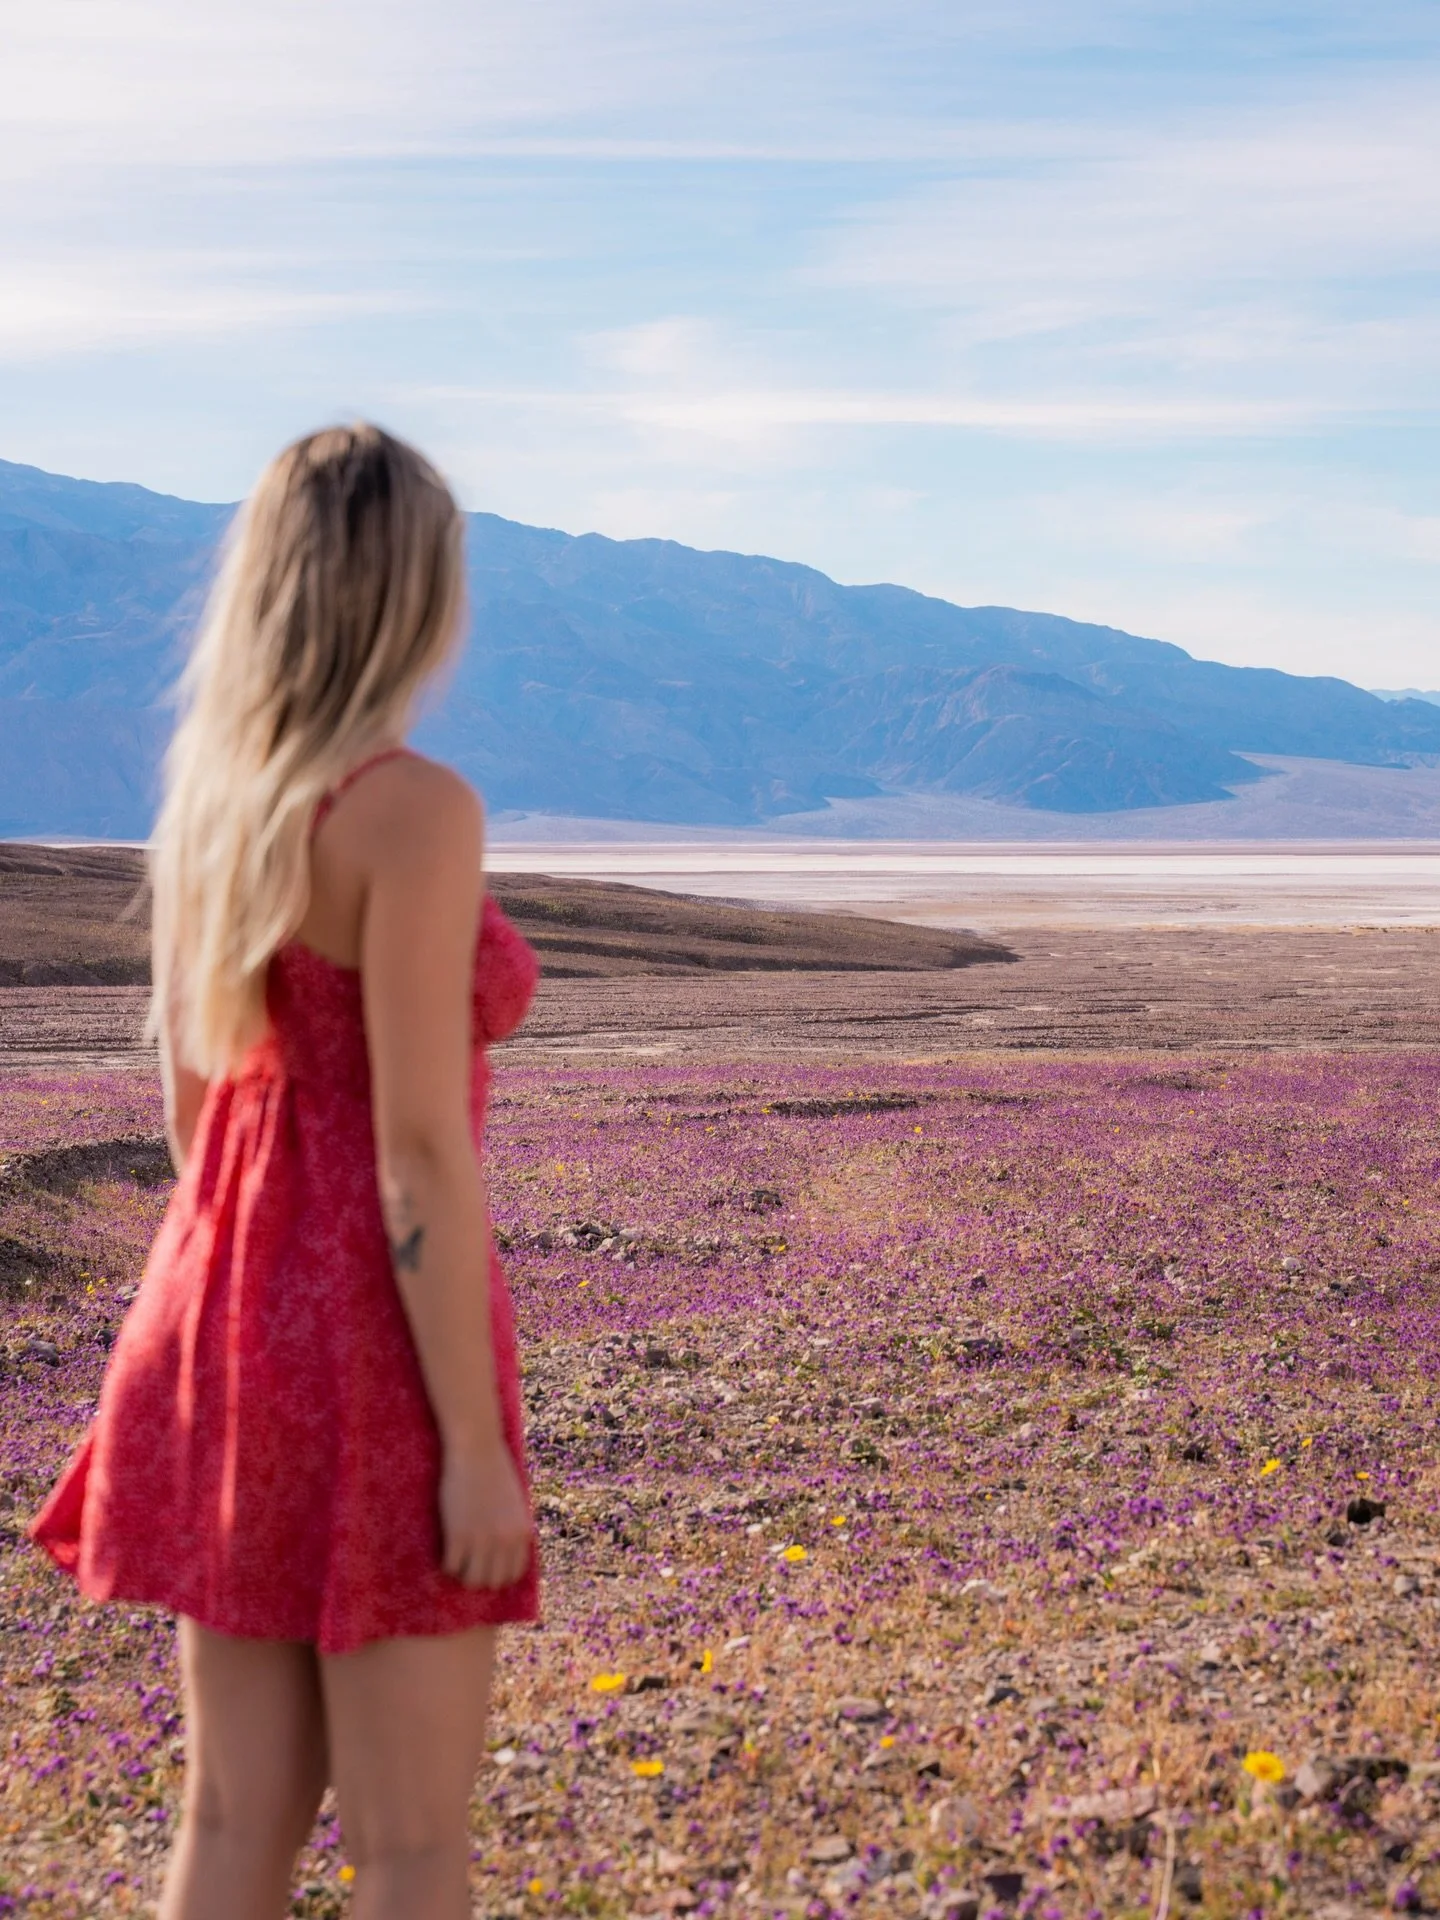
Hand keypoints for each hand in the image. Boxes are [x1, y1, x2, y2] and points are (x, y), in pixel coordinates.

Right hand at [439, 1443, 533, 1588]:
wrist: (476, 1447)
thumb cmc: (494, 1469)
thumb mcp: (515, 1503)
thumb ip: (513, 1528)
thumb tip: (502, 1553)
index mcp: (523, 1533)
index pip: (514, 1574)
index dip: (498, 1573)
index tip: (485, 1566)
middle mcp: (506, 1541)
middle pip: (493, 1582)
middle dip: (479, 1575)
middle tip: (467, 1562)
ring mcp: (482, 1540)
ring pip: (471, 1581)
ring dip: (462, 1573)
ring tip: (455, 1558)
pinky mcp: (458, 1535)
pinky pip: (451, 1567)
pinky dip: (446, 1563)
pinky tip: (444, 1550)